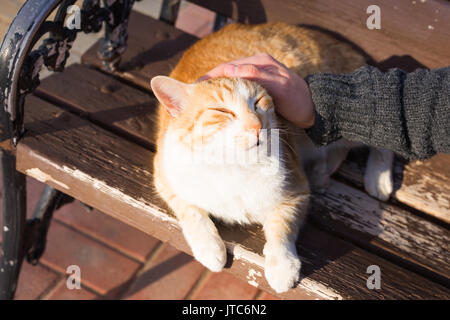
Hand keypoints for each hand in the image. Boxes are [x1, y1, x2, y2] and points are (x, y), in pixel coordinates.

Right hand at [198, 53, 314, 127]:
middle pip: (226, 74)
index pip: (227, 67)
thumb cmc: (299, 100)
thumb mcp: (280, 87)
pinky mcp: (258, 90)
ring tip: (203, 104)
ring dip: (218, 92)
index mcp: (259, 63)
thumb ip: (257, 76)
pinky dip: (228, 98)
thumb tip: (231, 68)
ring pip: (231, 83)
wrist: (315, 110)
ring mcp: (257, 78)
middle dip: (210, 85)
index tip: (195, 87)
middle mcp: (256, 67)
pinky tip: (221, 107)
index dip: (210, 77)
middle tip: (195, 98)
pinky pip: (238, 91)